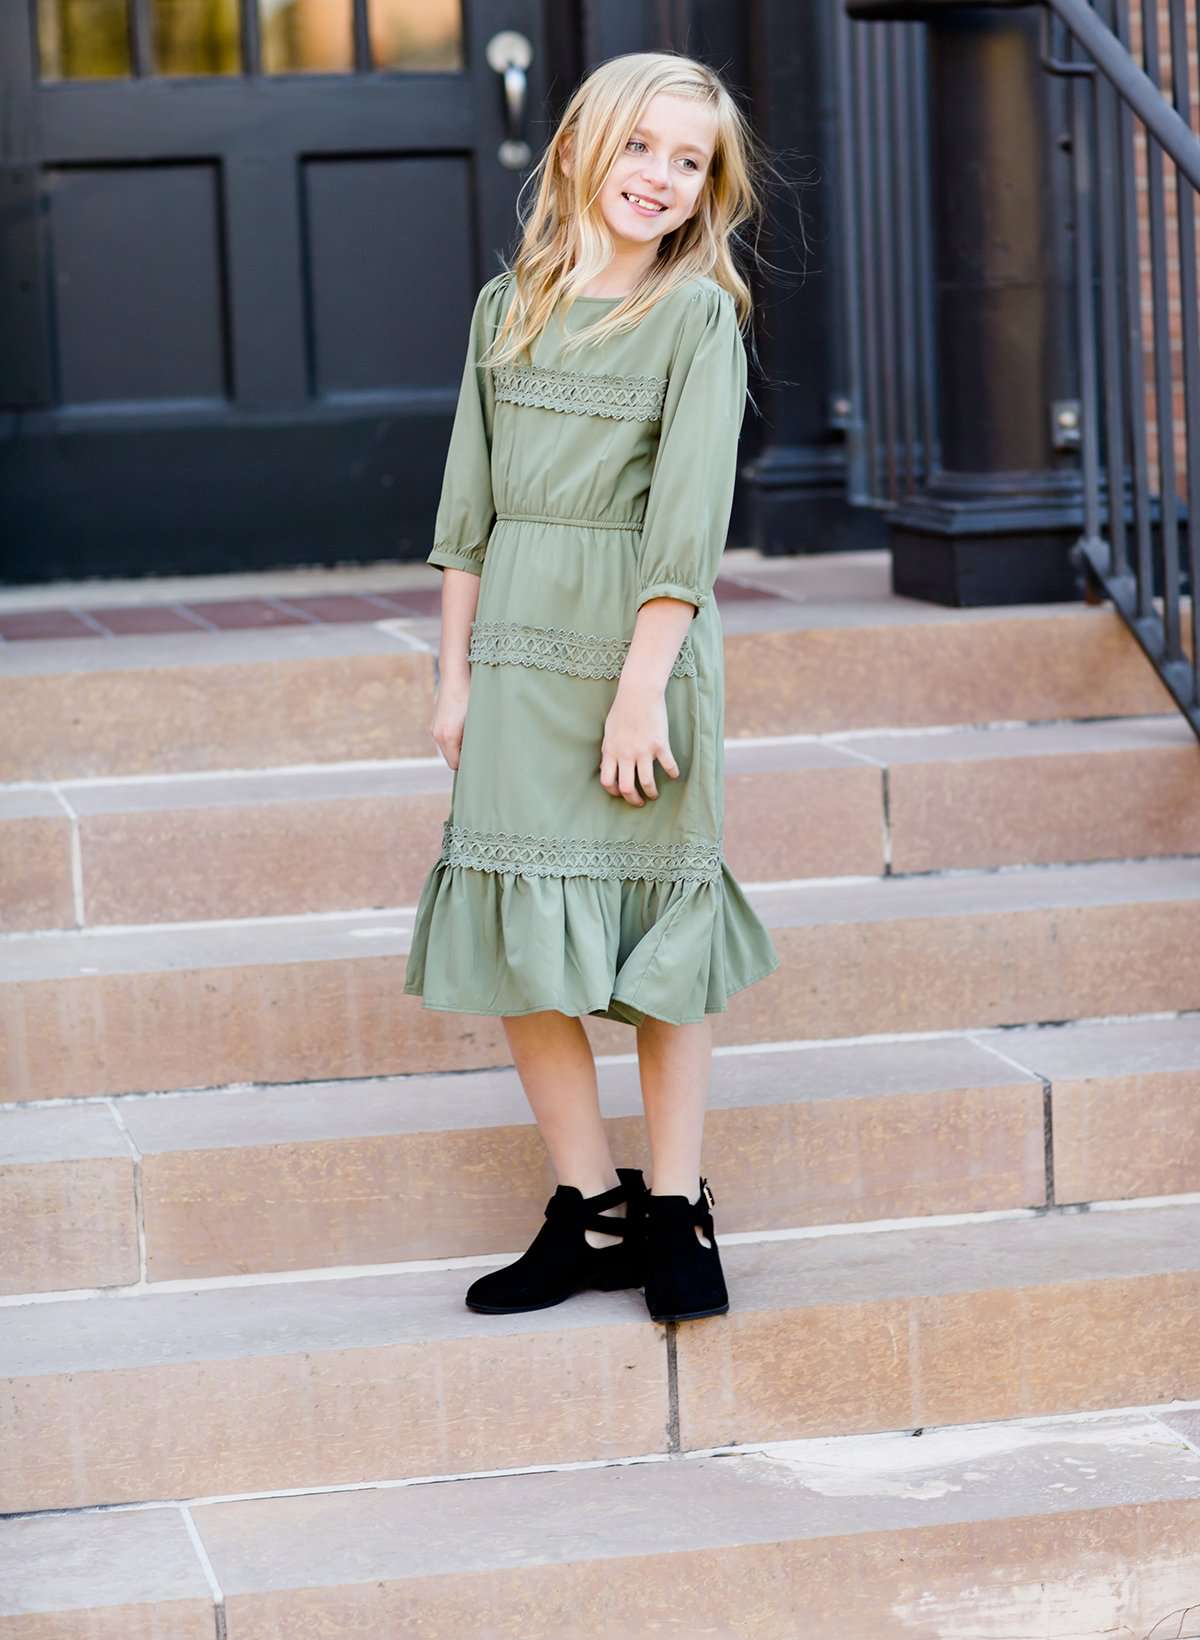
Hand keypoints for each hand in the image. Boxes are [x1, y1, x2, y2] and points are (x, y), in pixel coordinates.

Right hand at [430, 669, 470, 769]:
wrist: (455, 675)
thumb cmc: (471, 695)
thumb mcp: (477, 720)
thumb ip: (476, 739)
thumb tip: (482, 753)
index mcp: (448, 736)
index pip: (455, 764)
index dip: (467, 765)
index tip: (480, 761)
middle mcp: (437, 734)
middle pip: (449, 758)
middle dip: (463, 756)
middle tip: (479, 750)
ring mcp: (434, 727)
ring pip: (447, 748)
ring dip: (458, 747)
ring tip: (473, 735)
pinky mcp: (435, 722)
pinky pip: (444, 738)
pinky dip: (453, 738)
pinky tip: (464, 727)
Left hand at [599, 683, 679, 805]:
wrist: (639, 692)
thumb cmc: (622, 710)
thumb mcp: (608, 732)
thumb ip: (608, 750)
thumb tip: (605, 767)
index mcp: (611, 751)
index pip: (607, 781)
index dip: (614, 792)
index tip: (621, 793)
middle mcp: (625, 754)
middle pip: (627, 788)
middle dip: (634, 800)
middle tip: (640, 802)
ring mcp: (643, 751)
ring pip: (647, 782)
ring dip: (652, 793)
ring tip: (655, 795)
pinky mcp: (660, 745)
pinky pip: (668, 766)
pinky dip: (673, 773)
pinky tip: (674, 775)